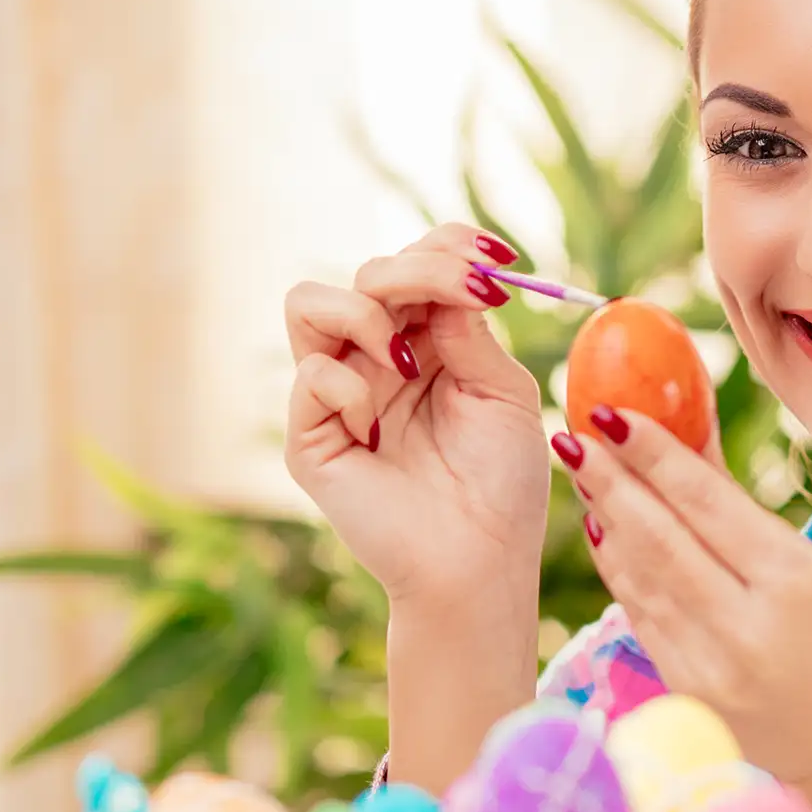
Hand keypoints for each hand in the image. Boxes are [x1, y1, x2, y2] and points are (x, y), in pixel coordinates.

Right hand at [284, 226, 550, 606]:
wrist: (480, 564)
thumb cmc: (500, 486)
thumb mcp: (503, 393)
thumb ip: (468, 330)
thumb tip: (446, 278)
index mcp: (426, 345)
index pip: (414, 264)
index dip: (448, 247)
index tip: (499, 262)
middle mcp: (375, 361)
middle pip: (368, 271)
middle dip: (420, 271)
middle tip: (471, 297)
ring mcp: (338, 396)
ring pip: (308, 301)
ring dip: (365, 310)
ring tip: (406, 358)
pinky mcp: (311, 438)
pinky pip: (310, 375)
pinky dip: (349, 386)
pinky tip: (381, 427)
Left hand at [554, 408, 811, 811]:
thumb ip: (748, 520)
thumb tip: (690, 445)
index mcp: (794, 585)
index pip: (708, 505)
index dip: (655, 455)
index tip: (615, 414)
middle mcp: (748, 628)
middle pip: (662, 538)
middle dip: (612, 481)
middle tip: (574, 432)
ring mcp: (712, 669)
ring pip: (644, 578)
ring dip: (607, 519)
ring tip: (581, 469)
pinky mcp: (689, 697)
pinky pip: (645, 619)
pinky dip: (621, 571)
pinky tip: (604, 532)